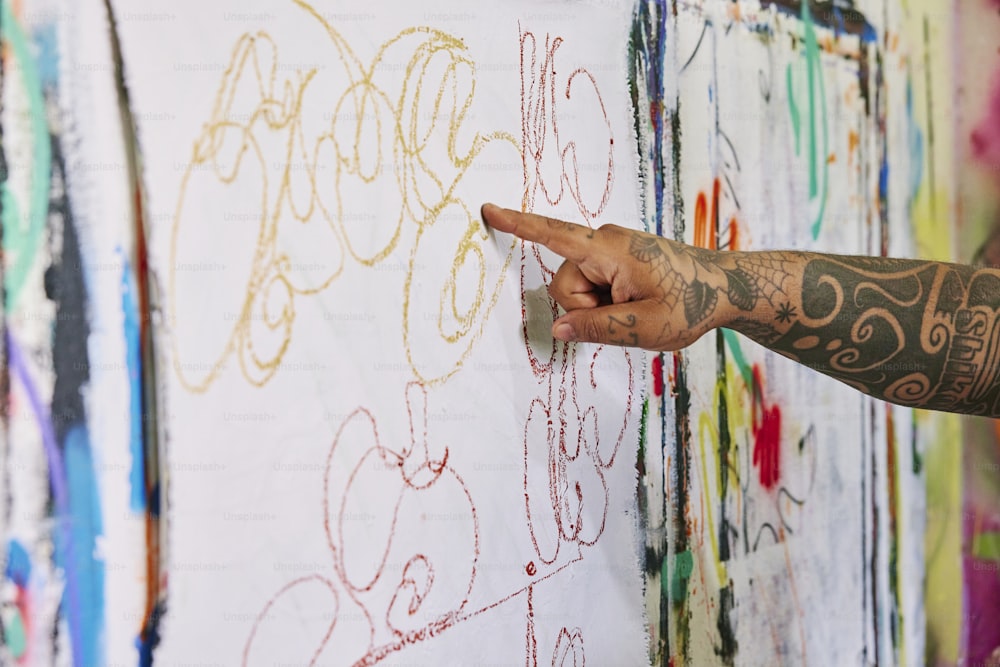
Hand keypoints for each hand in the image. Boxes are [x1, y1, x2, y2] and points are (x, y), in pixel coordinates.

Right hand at [481, 203, 733, 350]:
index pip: (554, 234)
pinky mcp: (617, 259)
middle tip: (629, 314)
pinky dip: (607, 300)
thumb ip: (597, 327)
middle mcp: (606, 242)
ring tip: (637, 308)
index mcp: (610, 250)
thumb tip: (559, 327)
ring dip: (599, 306)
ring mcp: (612, 250)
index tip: (489, 210)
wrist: (725, 287)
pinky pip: (594, 285)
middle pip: (565, 282)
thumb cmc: (692, 303)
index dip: (519, 226)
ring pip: (578, 288)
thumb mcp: (645, 327)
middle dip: (586, 307)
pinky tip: (636, 303)